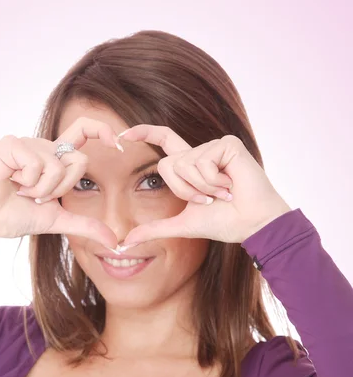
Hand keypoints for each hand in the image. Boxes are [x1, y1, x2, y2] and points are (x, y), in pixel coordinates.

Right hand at [0, 118, 121, 248]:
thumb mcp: (59, 220)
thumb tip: (114, 243)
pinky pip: (37, 164)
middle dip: (62, 189)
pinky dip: (27, 182)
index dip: (103, 130)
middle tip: (38, 196)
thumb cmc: (17, 215)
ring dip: (41, 190)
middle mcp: (45, 147)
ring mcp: (28, 143)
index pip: (84, 131)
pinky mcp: (12, 144)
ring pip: (57, 166)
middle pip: (78, 160)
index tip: (118, 144)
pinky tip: (11, 183)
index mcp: (57, 158)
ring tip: (21, 191)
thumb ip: (87, 227)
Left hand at [118, 126, 291, 246]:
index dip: (143, 133)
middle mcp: (201, 152)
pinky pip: (203, 162)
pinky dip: (214, 181)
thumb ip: (154, 229)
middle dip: (186, 190)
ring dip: (203, 188)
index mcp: (191, 165)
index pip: (163, 140)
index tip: (124, 134)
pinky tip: (231, 185)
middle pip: (169, 164)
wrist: (252, 224)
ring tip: (224, 193)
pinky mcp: (228, 144)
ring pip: (186, 163)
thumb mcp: (182, 224)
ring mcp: (215, 146)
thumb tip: (125, 243)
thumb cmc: (224, 223)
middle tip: (211, 200)